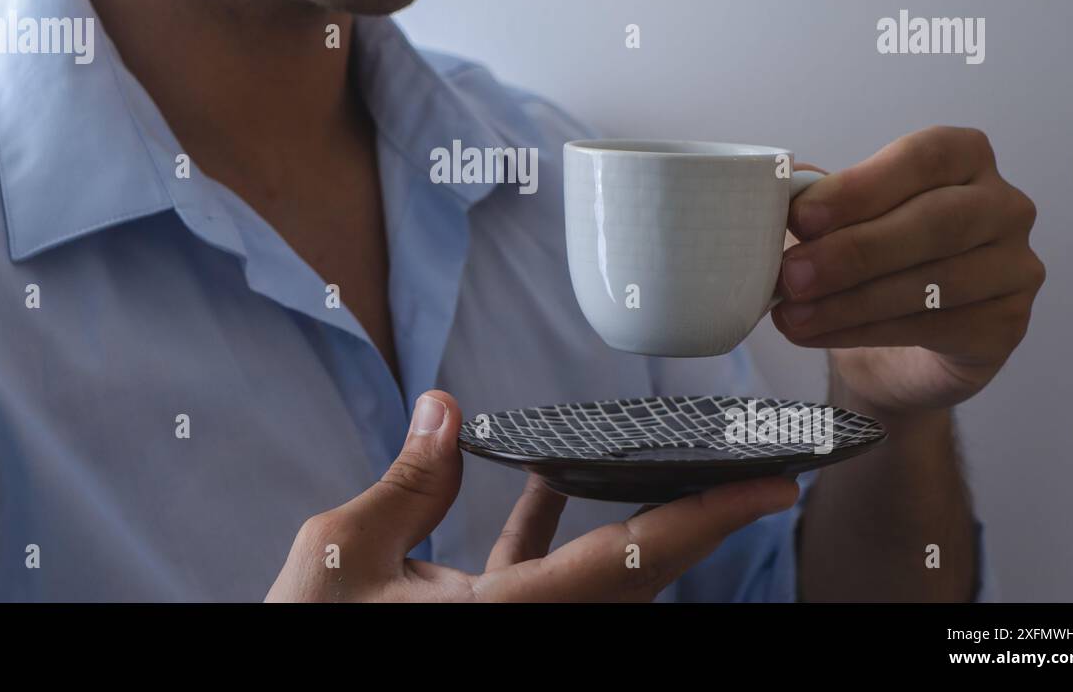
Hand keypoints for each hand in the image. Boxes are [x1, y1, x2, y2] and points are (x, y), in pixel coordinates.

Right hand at [266, 390, 798, 601]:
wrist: (300, 671)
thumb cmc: (313, 631)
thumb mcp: (343, 554)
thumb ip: (407, 482)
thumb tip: (445, 406)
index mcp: (508, 617)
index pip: (630, 563)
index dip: (706, 521)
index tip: (772, 487)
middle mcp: (532, 629)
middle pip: (640, 574)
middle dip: (699, 518)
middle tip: (755, 468)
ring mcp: (518, 630)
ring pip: (601, 575)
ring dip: (633, 517)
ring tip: (665, 463)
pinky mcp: (493, 625)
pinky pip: (550, 576)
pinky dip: (556, 527)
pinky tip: (544, 478)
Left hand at [772, 126, 1044, 413]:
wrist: (892, 347)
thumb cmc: (866, 262)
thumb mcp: (834, 220)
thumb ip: (814, 196)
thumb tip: (777, 183)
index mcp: (964, 158)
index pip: (924, 159)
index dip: (859, 188)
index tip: (800, 217)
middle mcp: (1003, 206)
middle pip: (936, 221)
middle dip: (855, 251)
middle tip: (792, 275)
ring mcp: (1015, 266)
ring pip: (937, 282)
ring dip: (852, 301)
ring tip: (792, 313)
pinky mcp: (1008, 324)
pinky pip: (938, 327)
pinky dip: (866, 331)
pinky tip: (818, 334)